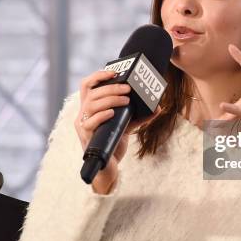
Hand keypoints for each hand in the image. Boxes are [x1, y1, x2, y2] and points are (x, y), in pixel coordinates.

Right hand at [74, 70, 159, 193]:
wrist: (109, 167)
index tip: (114, 72)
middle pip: (92, 93)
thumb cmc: (115, 143)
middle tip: (128, 89)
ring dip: (110, 99)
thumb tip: (158, 107)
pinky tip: (113, 113)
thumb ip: (140, 116)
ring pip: (91, 105)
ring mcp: (83, 125)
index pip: (87, 85)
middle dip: (111, 88)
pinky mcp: (86, 137)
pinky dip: (102, 115)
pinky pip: (90, 122)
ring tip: (126, 100)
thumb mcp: (128, 125)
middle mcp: (84, 114)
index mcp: (90, 107)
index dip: (98, 76)